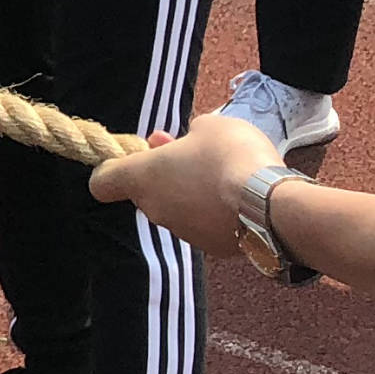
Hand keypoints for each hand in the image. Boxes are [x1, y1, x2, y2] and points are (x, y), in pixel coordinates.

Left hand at [85, 113, 282, 257]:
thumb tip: (189, 145)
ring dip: (190, 193)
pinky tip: (240, 200)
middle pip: (146, 192)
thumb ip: (190, 135)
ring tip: (223, 175)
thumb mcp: (209, 125)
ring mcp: (184, 232)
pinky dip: (215, 213)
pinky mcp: (213, 248)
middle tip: (190, 152)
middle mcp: (155, 210)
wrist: (272, 204)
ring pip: (176, 209)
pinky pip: (205, 225)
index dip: (112, 169)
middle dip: (163, 173)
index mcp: (142, 177)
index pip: (102, 182)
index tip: (136, 154)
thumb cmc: (232, 155)